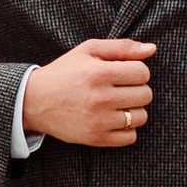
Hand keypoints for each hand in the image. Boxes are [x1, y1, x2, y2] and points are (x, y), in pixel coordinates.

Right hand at [21, 40, 155, 148]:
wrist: (34, 101)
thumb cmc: (64, 72)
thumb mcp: (88, 50)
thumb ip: (121, 47)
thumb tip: (152, 48)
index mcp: (98, 73)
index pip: (142, 72)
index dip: (137, 70)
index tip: (124, 72)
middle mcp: (99, 98)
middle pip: (145, 95)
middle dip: (137, 89)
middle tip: (121, 88)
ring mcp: (98, 121)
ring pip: (141, 116)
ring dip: (134, 109)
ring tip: (117, 103)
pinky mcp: (96, 138)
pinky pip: (131, 137)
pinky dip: (128, 128)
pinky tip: (114, 118)